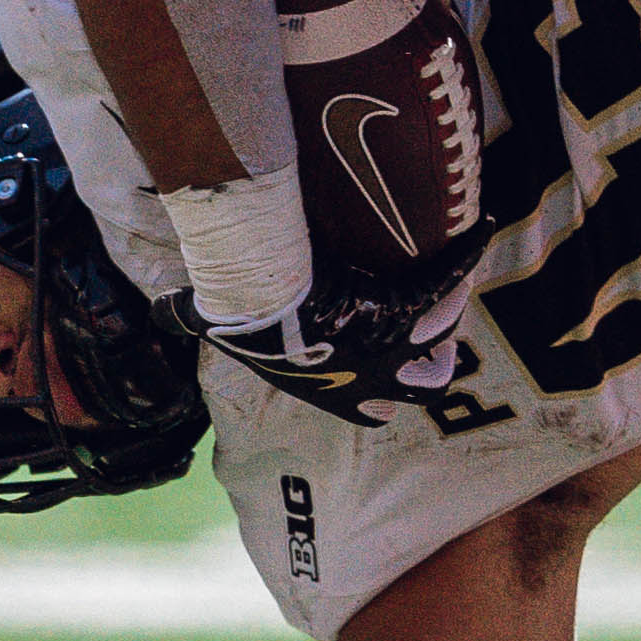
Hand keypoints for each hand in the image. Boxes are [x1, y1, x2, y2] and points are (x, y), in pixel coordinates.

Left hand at [202, 256, 473, 415]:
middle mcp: (371, 373)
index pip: (365, 410)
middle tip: (432, 357)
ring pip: (441, 338)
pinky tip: (480, 229)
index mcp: (332, 390)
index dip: (374, 406)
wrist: (272, 307)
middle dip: (428, 376)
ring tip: (456, 292)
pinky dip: (466, 254)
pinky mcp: (407, 306)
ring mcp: (395, 342)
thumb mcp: (214, 325)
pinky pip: (446, 280)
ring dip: (450, 315)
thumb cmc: (245, 324)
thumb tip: (161, 308)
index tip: (380, 404)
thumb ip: (188, 318)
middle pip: (421, 390)